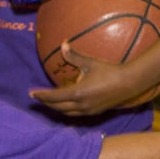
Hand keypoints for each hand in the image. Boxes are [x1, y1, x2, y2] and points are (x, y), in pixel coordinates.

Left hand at [29, 44, 159, 115]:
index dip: (41, 95)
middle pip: (57, 107)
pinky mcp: (94, 112)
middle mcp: (80, 105)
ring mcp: (87, 111)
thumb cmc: (109, 71)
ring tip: (48, 102)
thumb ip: (74, 56)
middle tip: (36, 97)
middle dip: (45, 103)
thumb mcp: (90, 63)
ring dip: (55, 108)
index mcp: (77, 93)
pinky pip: (75, 114)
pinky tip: (65, 105)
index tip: (30, 93)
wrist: (128, 83)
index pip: (53, 97)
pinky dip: (66, 110)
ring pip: (66, 113)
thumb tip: (63, 44)